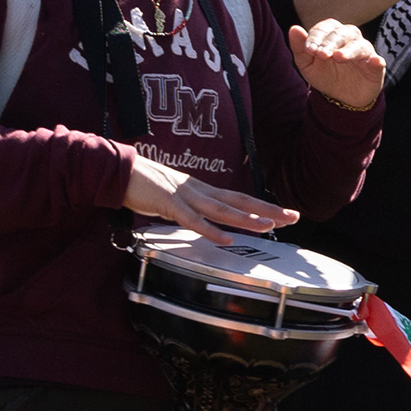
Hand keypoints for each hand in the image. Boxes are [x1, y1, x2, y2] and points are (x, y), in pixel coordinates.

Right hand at [124, 154, 299, 236]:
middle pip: (239, 201)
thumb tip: (206, 221)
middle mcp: (199, 190)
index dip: (263, 205)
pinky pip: (192, 220)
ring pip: (221, 210)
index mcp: (202, 189)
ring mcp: (185, 196)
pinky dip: (210, 230)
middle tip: (293, 217)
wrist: (117, 171)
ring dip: (246, 219)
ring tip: (269, 226)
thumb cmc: (144, 185)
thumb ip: (192, 208)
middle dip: (267, 210)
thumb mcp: (175, 197)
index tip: (285, 213)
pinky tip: (226, 239)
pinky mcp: (168, 204)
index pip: (239, 198)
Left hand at [292, 18, 382, 111]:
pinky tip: (374, 62)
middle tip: (322, 55)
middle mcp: (350, 38)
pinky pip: (377, 61)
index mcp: (332, 34)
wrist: (342, 98)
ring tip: (339, 57)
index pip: (324, 28)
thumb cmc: (325, 75)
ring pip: (358, 45)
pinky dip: (376, 60)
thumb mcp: (307, 64)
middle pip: (341, 33)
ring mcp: (364, 51)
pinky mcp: (375, 66)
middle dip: (330, 43)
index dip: (316, 37)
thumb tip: (294, 29)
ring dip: (348, 50)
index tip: (309, 50)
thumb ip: (300, 48)